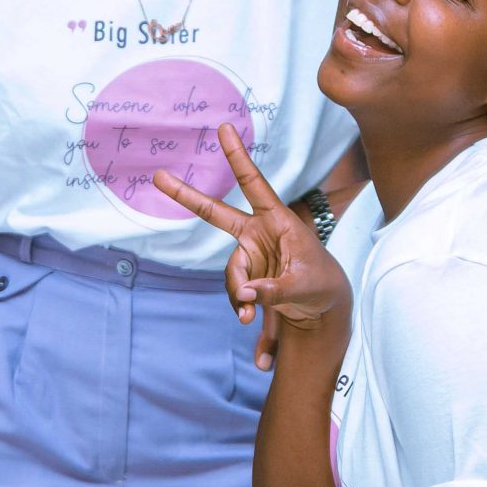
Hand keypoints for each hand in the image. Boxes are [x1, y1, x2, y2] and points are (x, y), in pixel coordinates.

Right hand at [154, 123, 351, 369]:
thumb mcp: (306, 286)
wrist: (327, 309)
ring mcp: (251, 259)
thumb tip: (247, 297)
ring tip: (254, 319)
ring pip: (232, 278)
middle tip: (159, 176)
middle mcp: (258, 236)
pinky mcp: (250, 282)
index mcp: (276, 222)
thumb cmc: (323, 285)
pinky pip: (242, 302)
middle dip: (187, 197)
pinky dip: (252, 324)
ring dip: (240, 300)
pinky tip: (263, 359)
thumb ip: (275, 290)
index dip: (238, 158)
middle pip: (216, 215)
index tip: (224, 128)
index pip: (253, 185)